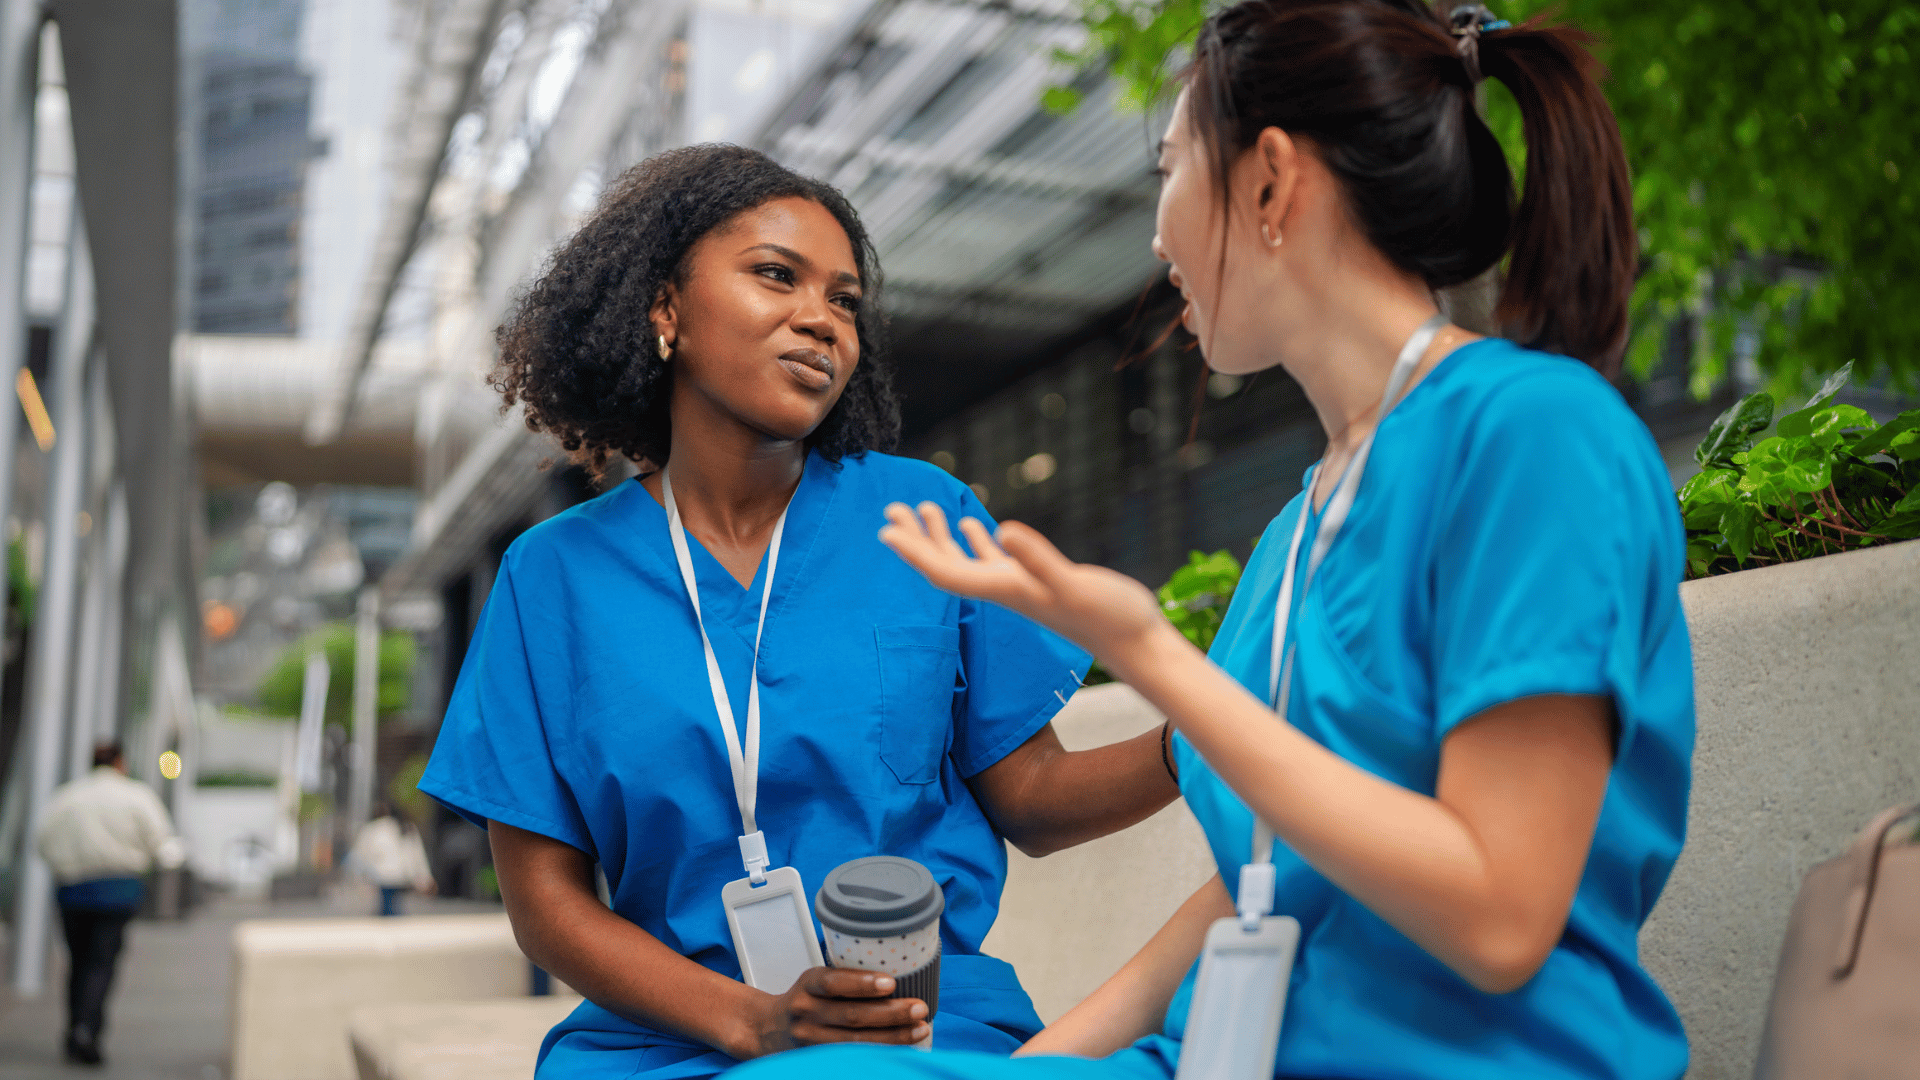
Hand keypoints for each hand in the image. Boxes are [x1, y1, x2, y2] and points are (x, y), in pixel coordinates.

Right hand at [737, 967, 928, 1058]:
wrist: (766, 1030)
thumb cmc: (805, 999)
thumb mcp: (816, 981)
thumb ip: (846, 979)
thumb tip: (901, 974)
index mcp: (808, 985)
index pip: (833, 983)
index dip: (862, 983)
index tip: (891, 983)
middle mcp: (806, 1012)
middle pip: (851, 1016)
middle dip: (890, 1013)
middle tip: (919, 1007)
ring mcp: (809, 1041)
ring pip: (854, 1042)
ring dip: (892, 1037)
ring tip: (920, 1029)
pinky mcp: (815, 1060)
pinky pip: (850, 1059)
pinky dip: (878, 1054)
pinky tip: (901, 1049)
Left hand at [879, 502, 1168, 664]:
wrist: (1136, 643)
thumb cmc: (1110, 617)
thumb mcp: (1074, 584)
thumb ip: (1039, 559)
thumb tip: (1005, 531)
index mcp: (1005, 590)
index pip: (946, 572)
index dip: (915, 552)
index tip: (886, 529)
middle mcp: (1005, 591)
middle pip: (946, 565)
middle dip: (917, 539)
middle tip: (890, 509)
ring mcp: (1020, 587)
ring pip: (968, 560)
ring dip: (941, 536)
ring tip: (922, 507)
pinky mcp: (1038, 583)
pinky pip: (997, 559)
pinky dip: (980, 540)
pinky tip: (974, 524)